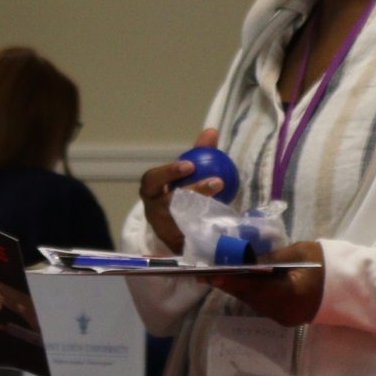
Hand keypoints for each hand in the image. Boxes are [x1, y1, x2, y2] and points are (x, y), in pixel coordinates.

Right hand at [137, 126, 221, 255]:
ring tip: (225, 200)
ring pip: (182, 219)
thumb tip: (212, 130)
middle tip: (217, 181)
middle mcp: (153, 211)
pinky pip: (193, 234)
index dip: (168, 172)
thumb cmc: (178, 192)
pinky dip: (208, 225)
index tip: (190, 164)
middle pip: (168, 202)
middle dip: (193, 191)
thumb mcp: (184, 174)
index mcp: (150, 191)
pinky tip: (225, 217)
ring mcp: (164, 230)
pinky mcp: (177, 245)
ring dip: (205, 208)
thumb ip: (197, 153)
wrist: (175, 229)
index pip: (152, 179)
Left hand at [208, 240, 324, 326]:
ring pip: (253, 302)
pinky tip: (237, 282)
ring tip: (216, 275)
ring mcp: (285, 318)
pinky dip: (248, 293)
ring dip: (236, 288)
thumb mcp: (299, 254)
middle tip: (204, 272)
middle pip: (249, 297)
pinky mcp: (285, 317)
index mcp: (291, 295)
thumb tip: (244, 258)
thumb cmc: (326, 265)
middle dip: (228, 283)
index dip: (232, 280)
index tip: (211, 274)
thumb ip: (271, 258)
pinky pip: (261, 304)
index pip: (255, 287)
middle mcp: (285, 312)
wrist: (349, 286)